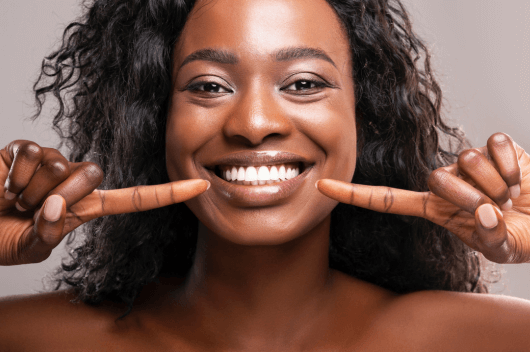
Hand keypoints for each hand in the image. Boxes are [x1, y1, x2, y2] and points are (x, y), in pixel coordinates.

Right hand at [0, 140, 208, 265]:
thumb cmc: (2, 238)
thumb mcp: (30, 247)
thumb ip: (48, 234)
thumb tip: (56, 206)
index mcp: (87, 207)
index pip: (135, 198)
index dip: (167, 194)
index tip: (201, 186)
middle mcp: (75, 181)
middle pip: (91, 175)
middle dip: (56, 195)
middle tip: (29, 208)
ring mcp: (53, 162)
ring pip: (58, 165)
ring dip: (27, 189)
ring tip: (13, 198)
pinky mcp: (27, 148)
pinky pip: (29, 153)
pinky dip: (10, 174)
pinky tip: (2, 181)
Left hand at [317, 132, 529, 263]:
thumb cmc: (518, 237)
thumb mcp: (501, 248)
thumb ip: (490, 237)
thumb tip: (486, 213)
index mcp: (435, 208)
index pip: (386, 199)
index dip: (354, 194)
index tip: (322, 187)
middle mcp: (446, 180)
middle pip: (435, 178)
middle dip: (470, 198)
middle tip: (495, 209)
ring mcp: (469, 162)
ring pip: (466, 160)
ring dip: (497, 185)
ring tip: (510, 196)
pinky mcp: (495, 146)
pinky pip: (496, 145)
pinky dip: (515, 166)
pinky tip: (522, 178)